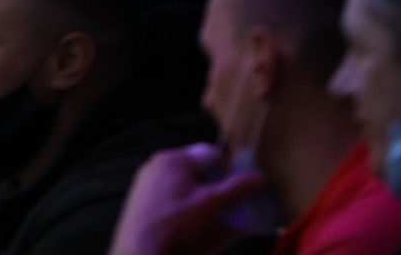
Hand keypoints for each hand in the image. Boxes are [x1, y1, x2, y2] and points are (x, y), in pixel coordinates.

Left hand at [109, 144, 267, 254]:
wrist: (139, 249)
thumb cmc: (175, 223)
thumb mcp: (212, 204)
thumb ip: (238, 189)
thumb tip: (260, 177)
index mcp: (173, 159)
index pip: (212, 155)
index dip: (229, 173)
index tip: (236, 194)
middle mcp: (157, 165)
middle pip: (198, 172)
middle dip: (215, 191)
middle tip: (225, 211)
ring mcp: (146, 183)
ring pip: (185, 187)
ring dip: (202, 202)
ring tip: (208, 224)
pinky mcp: (142, 201)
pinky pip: (171, 200)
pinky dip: (185, 211)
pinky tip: (189, 230)